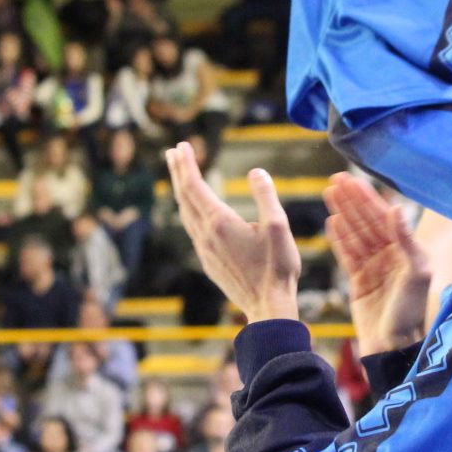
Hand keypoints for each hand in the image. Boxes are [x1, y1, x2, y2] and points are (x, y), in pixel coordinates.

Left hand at [164, 143, 300, 323]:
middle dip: (178, 172)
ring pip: (185, 214)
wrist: (268, 306)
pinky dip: (188, 210)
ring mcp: (204, 250)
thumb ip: (266, 195)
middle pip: (184, 197)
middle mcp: (206, 235)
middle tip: (173, 152)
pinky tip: (193, 209)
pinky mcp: (208, 261)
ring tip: (180, 175)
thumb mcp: (279, 226)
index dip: (187, 164)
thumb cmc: (277, 267)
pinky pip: (192, 228)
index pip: (195, 186)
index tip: (182, 146)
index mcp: (220, 222)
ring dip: (181, 191)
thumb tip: (256, 172)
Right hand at [324, 174, 429, 353]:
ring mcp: (374, 268)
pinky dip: (339, 238)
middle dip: (352, 201)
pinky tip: (331, 222)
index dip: (366, 198)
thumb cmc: (410, 313)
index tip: (350, 180)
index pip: (383, 217)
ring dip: (343, 214)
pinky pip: (348, 254)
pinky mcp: (360, 282)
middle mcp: (391, 256)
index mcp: (407, 251)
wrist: (394, 347)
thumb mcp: (416, 275)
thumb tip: (395, 209)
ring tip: (329, 194)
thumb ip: (407, 241)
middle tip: (335, 180)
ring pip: (356, 235)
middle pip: (367, 222)